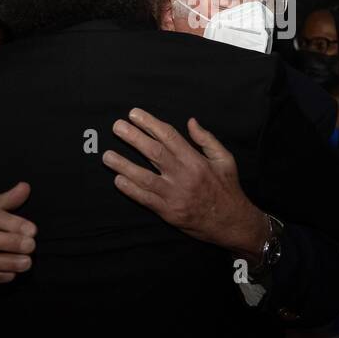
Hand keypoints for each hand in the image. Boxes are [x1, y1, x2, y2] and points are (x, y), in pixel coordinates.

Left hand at [103, 108, 267, 260]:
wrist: (231, 222)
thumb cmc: (227, 189)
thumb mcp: (225, 159)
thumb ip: (206, 139)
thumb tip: (190, 122)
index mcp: (196, 160)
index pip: (169, 136)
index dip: (150, 123)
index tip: (134, 115)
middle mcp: (183, 176)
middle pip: (153, 152)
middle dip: (133, 138)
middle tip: (116, 127)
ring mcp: (174, 195)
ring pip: (144, 177)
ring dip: (123, 165)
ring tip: (107, 155)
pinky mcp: (168, 212)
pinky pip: (145, 199)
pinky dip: (130, 189)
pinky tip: (117, 180)